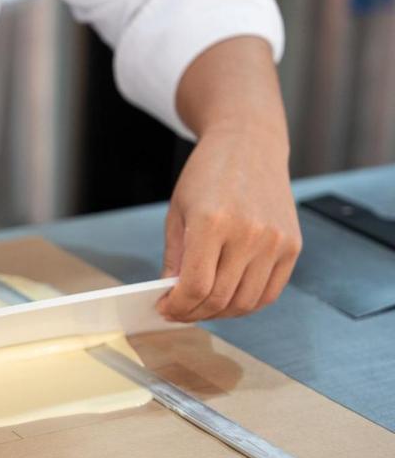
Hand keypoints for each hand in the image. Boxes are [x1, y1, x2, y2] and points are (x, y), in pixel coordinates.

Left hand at [157, 128, 301, 321]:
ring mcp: (275, 241)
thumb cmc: (207, 175)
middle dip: (193, 313)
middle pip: (220, 299)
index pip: (196, 287)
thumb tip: (171, 297)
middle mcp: (249, 233)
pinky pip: (270, 292)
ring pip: (246, 302)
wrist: (249, 144)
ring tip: (201, 307)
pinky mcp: (293, 245)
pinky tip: (228, 298)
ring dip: (220, 314)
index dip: (177, 306)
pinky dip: (247, 303)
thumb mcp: (178, 213)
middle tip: (179, 312)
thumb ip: (175, 258)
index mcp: (213, 223)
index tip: (165, 308)